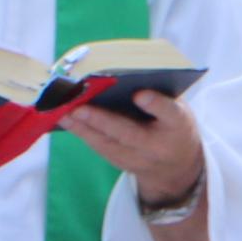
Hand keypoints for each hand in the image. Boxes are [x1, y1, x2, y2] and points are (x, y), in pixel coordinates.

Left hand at [62, 90, 206, 240]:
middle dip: (103, 121)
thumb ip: (159, 94)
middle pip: (130, 133)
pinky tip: (66, 120)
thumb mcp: (177, 107)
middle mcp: (158, 145)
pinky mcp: (122, 163)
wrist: (176, 166)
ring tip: (63, 112)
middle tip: (79, 108)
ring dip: (83, 128)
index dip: (156, 104)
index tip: (140, 94)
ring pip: (108, 144)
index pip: (170, 113)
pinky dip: (82, 133)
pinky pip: (100, 147)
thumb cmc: (172, 124)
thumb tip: (124, 74)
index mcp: (178, 124)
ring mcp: (139, 159)